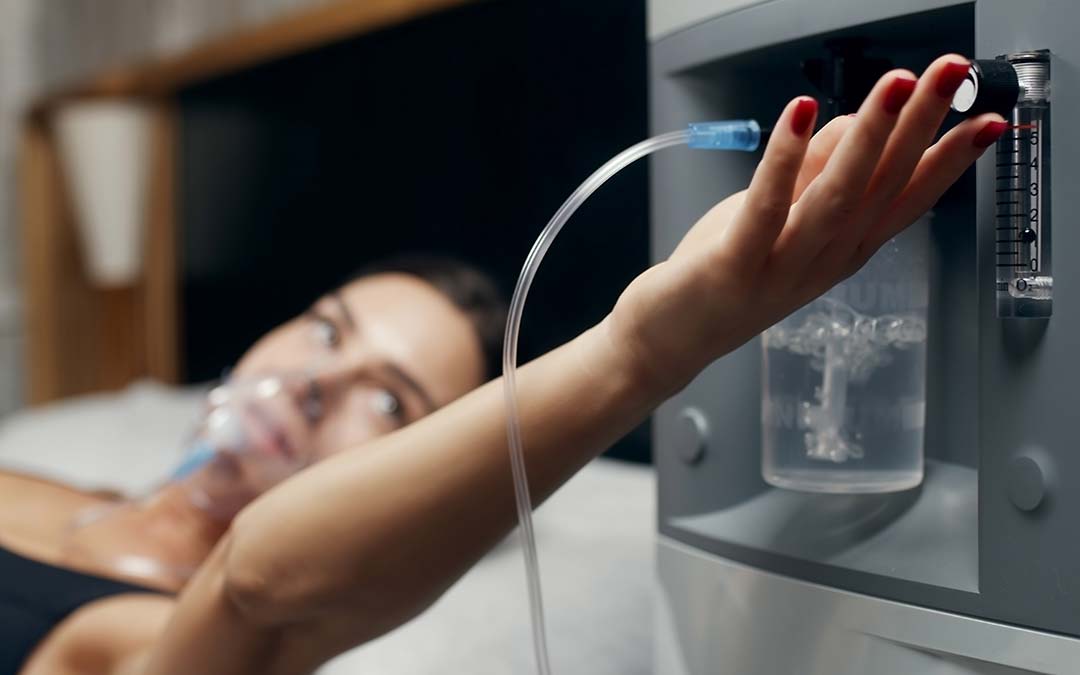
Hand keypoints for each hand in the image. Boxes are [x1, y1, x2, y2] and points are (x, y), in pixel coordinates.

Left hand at [608, 54, 1006, 392]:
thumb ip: (819, 172)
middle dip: (921, 125)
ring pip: (837, 197)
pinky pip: (766, 207)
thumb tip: (862, 121)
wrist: (670, 338)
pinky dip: (785, 159)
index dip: (949, 160)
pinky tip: (801, 114)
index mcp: (842, 249)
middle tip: (952, 73)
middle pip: (881, 187)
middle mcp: (824, 261)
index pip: (906, 200)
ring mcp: (782, 266)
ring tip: (896, 86)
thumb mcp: (782, 217)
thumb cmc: (726, 272)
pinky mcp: (735, 264)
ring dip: (870, 136)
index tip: (989, 120)